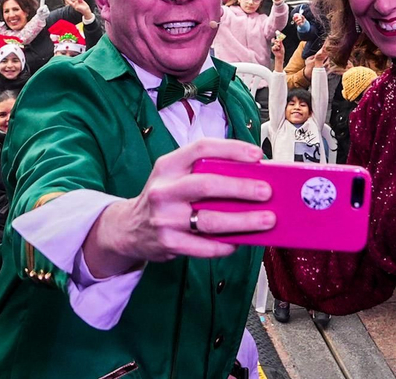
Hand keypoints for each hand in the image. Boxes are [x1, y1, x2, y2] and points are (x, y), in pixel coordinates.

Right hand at [82, 138, 272, 276]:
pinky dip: (226, 244)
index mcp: (168, 166)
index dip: (231, 149)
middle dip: (242, 188)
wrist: (129, 228)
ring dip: (243, 220)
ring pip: (210, 220)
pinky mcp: (168, 243)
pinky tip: (240, 241)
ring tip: (267, 219)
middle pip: (207, 185)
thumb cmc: (163, 198)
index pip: (201, 149)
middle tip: (266, 191)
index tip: (257, 155)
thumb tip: (251, 176)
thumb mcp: (174, 176)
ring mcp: (165, 218)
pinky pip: (205, 246)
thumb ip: (204, 172)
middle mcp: (164, 190)